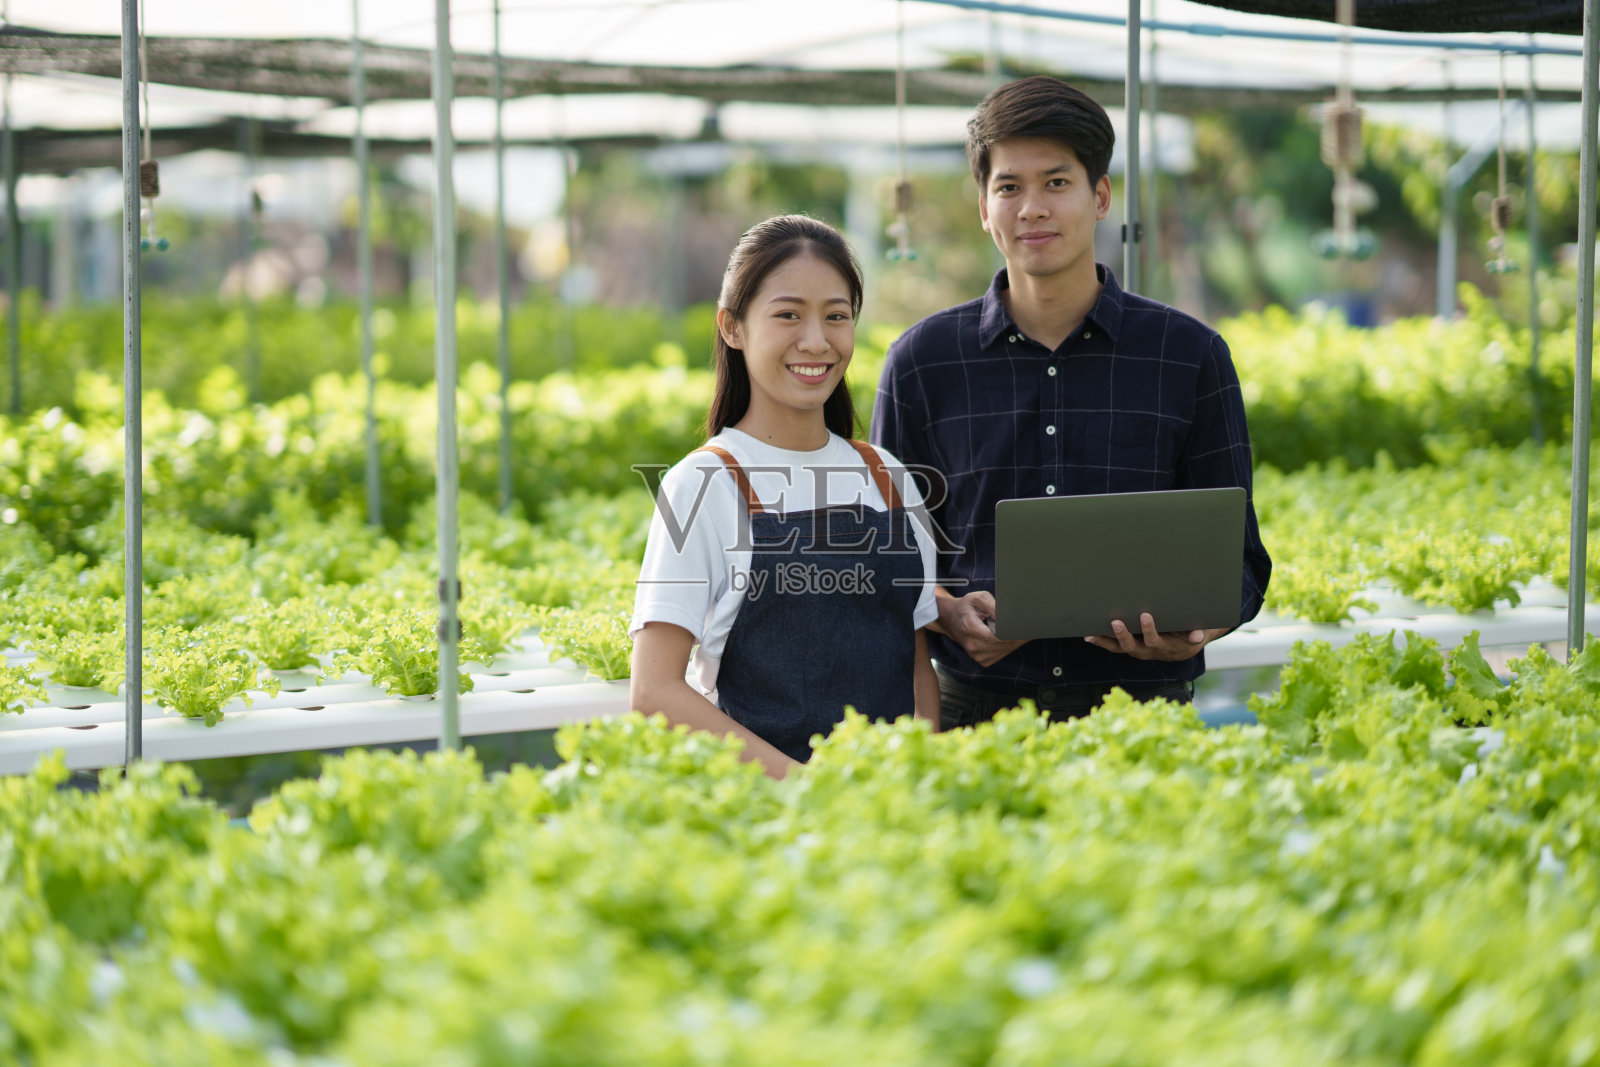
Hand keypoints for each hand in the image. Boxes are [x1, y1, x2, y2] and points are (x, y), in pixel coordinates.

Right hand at [938, 590, 1027, 666]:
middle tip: (1028, 625)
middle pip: (1003, 644)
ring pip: (1005, 650)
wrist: (952, 621)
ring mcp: (977, 655)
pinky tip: (1010, 636)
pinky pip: (1002, 654)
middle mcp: (972, 645)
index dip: (1011, 631)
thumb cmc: (967, 607)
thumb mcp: (977, 598)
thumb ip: (992, 604)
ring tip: (1021, 629)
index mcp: (969, 628)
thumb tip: (1006, 614)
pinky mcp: (983, 660)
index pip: (996, 636)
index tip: (1023, 625)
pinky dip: (1010, 645)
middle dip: (1017, 635)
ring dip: (1016, 640)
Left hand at [1083, 612, 1226, 661]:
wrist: (1185, 647)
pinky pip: (1113, 647)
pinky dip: (1101, 642)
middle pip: (1132, 646)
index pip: (1155, 640)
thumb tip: (1196, 635)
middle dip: (1123, 635)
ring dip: (1104, 641)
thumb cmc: (1189, 634)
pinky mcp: (1129, 647)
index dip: (1149, 630)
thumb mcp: (1197, 634)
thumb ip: (1197, 634)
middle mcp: (1148, 651)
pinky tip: (1088, 635)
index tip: (1146, 616)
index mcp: (1164, 646)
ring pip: (1119, 648)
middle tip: (1116, 622)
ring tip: (1091, 634)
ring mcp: (1137, 650)